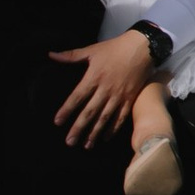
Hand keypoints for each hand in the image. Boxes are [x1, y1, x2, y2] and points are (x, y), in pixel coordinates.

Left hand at [48, 29, 159, 147]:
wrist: (142, 48)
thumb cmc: (115, 48)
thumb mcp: (92, 50)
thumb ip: (72, 55)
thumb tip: (51, 55)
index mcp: (94, 77)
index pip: (77, 97)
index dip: (67, 110)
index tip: (57, 122)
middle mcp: (106, 89)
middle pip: (90, 112)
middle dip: (79, 128)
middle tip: (70, 141)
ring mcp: (119, 96)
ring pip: (105, 118)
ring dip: (95, 132)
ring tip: (86, 145)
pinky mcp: (130, 99)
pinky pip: (121, 117)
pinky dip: (113, 128)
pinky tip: (105, 138)